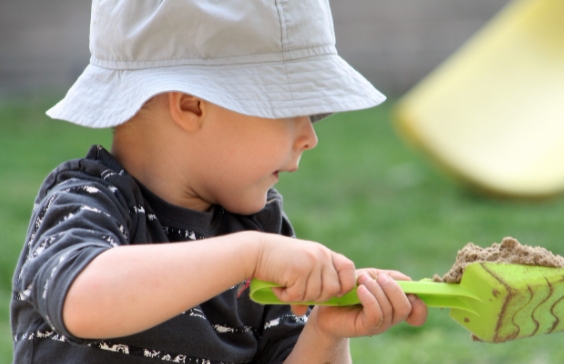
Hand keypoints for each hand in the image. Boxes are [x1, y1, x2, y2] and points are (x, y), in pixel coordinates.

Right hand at [253, 233, 355, 311]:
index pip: (348, 269)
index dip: (344, 284)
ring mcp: (311, 262)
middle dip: (316, 297)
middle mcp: (321, 256)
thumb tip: (301, 312)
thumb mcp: (297, 270)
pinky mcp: (299, 270)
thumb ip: (305, 287)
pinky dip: (286, 296)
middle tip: (298, 291)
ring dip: (299, 297)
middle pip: (332, 289)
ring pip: (315, 295)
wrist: (255, 251)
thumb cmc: (275, 261)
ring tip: (285, 287)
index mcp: (324, 253)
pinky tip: (278, 287)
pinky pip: (298, 296)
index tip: (332, 292)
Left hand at [309, 268, 427, 337]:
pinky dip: (370, 298)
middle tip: (377, 278)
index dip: (420, 302)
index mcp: (395, 305)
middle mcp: (391, 317)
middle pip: (406, 306)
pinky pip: (376, 314)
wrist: (327, 303)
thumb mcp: (373, 276)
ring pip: (390, 308)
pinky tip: (360, 290)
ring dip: (377, 289)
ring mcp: (379, 324)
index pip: (419, 310)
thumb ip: (392, 277)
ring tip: (362, 280)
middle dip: (393, 288)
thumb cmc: (351, 288)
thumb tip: (409, 281)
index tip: (407, 290)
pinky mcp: (366, 328)